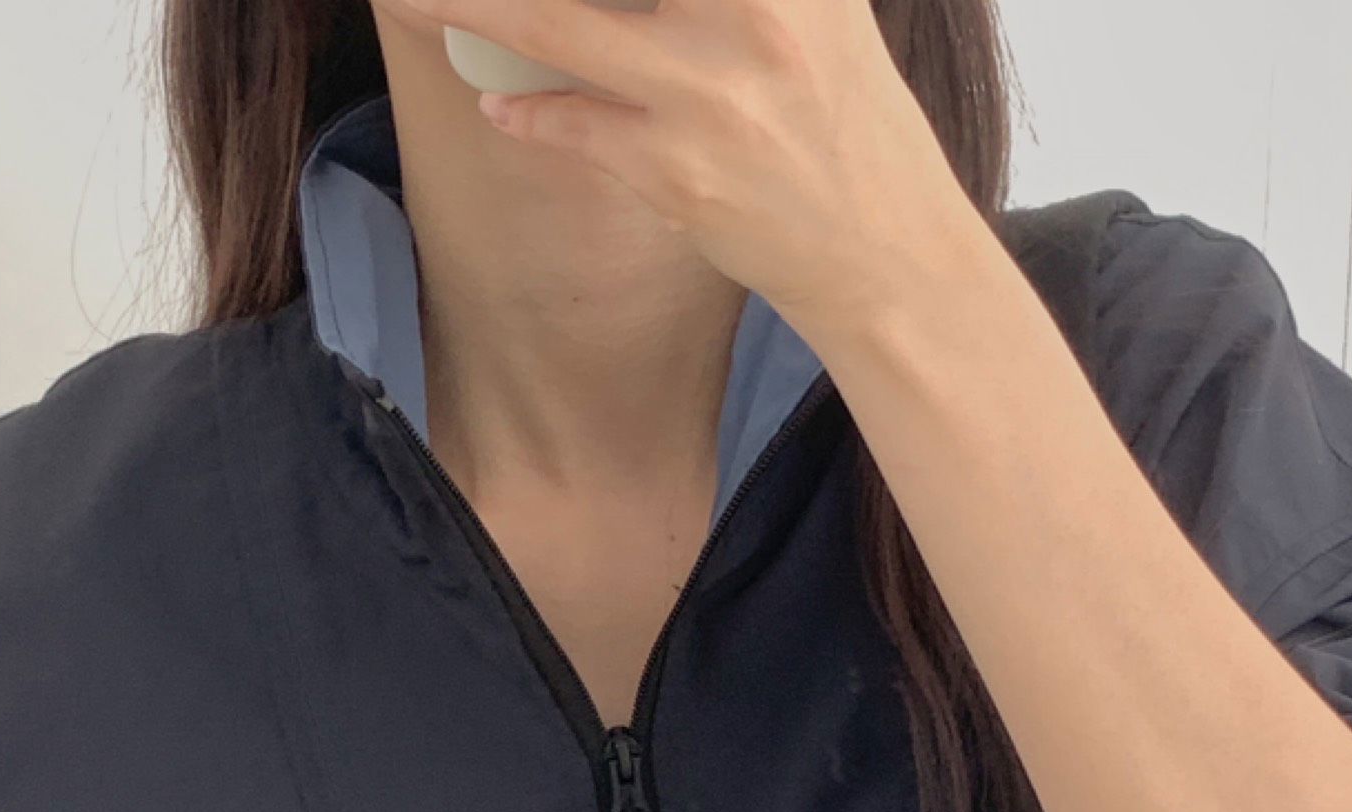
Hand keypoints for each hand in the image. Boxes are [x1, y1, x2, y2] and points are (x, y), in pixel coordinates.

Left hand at [381, 0, 977, 337]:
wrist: (882, 246)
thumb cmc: (841, 112)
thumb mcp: (816, 2)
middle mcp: (756, 8)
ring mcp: (709, 91)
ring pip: (553, 25)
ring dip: (469, 8)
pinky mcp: (679, 169)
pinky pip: (572, 123)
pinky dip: (528, 112)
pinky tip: (502, 105)